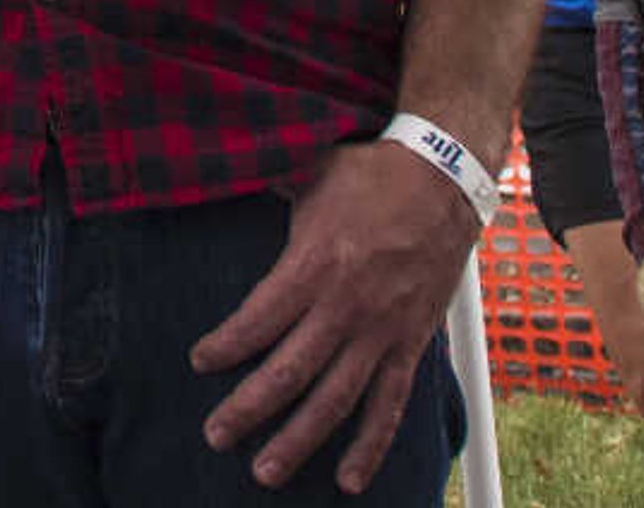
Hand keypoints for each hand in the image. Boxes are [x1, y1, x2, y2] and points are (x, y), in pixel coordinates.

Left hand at [192, 139, 479, 491]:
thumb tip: (220, 168)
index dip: (226, 346)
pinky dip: (371, 445)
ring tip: (266, 472)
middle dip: (248, 409)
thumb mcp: (310, 172)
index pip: (259, 320)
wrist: (445, 178)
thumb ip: (267, 186)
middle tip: (216, 436)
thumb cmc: (370, 173)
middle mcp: (345, 306)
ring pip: (335, 400)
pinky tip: (349, 479)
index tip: (199, 363)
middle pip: (289, 372)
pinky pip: (390, 404)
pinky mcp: (411, 343)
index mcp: (314, 264)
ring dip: (299, 440)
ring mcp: (381, 331)